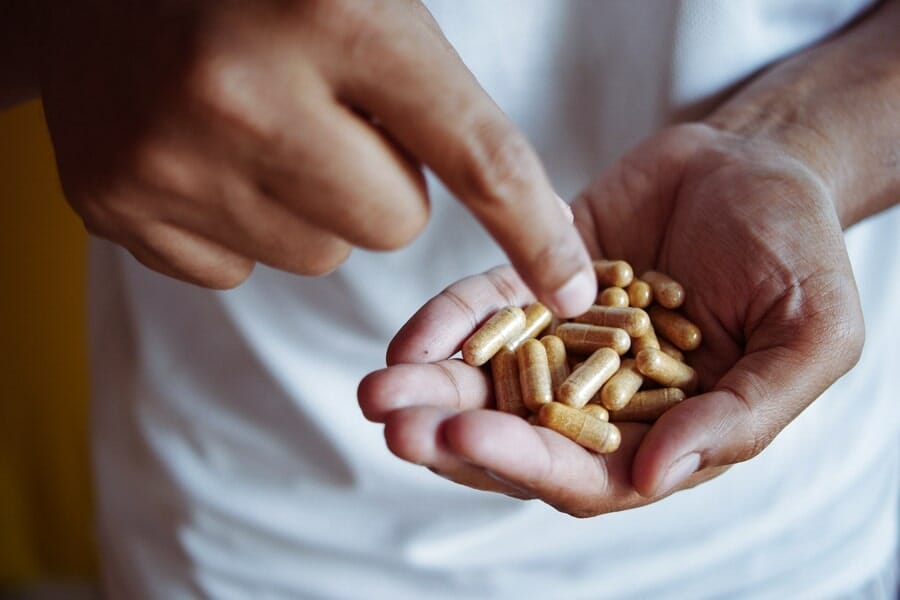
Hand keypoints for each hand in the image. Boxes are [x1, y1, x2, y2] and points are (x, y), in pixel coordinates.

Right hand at [37, 0, 593, 315]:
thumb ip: (429, 88)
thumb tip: (514, 200)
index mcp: (334, 18)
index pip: (473, 152)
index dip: (534, 228)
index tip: (573, 286)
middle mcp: (244, 94)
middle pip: (392, 226)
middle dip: (384, 186)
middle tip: (336, 121)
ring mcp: (169, 159)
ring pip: (317, 255)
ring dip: (313, 207)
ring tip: (265, 131)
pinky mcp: (117, 206)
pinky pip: (238, 269)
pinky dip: (244, 226)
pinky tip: (211, 159)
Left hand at [359, 123, 863, 515]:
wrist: (757, 162)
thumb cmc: (798, 251)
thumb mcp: (809, 336)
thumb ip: (743, 415)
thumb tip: (655, 477)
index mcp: (666, 429)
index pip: (588, 473)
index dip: (528, 465)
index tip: (468, 442)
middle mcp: (602, 398)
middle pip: (518, 436)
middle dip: (453, 437)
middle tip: (395, 424)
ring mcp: (563, 342)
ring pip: (486, 381)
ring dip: (430, 390)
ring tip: (376, 389)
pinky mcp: (536, 284)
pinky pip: (485, 308)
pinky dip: (449, 322)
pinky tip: (410, 338)